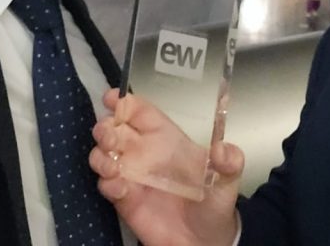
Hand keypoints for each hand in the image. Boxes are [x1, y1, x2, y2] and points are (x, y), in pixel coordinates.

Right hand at [90, 89, 243, 245]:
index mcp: (167, 139)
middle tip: (110, 138)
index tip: (113, 98)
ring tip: (113, 167)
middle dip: (105, 128)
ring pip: (102, 155)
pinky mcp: (124, 199)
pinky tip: (121, 189)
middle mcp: (145, 153)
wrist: (204, 241)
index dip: (125, 102)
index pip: (141, 112)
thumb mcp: (227, 179)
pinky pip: (106, 186)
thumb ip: (229, 161)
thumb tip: (223, 148)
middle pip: (114, 129)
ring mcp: (132, 176)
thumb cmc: (213, 202)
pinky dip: (107, 184)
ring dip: (100, 156)